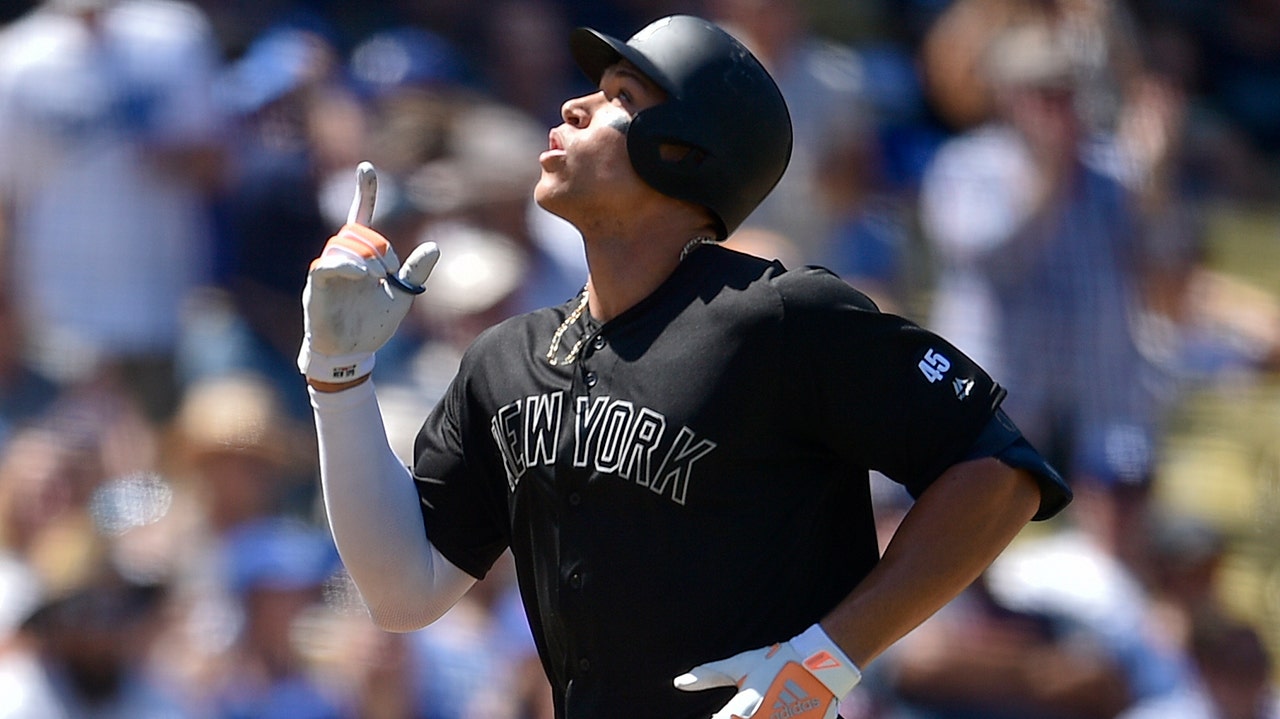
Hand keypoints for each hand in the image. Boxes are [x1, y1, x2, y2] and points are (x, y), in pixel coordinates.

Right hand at [298, 162, 439, 384]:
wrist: (352, 355)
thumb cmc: (372, 325)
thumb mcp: (401, 297)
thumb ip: (415, 272)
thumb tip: (434, 246)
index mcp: (361, 258)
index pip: (360, 218)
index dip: (363, 193)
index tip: (367, 168)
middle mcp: (341, 259)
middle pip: (357, 233)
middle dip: (378, 248)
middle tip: (389, 273)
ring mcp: (327, 272)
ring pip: (343, 247)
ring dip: (366, 259)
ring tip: (376, 280)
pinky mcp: (316, 288)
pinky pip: (326, 266)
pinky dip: (347, 267)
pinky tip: (362, 276)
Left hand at [674, 624, 860, 718]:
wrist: (820, 663)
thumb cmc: (778, 662)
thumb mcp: (742, 665)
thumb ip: (710, 675)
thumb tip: (681, 682)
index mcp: (744, 710)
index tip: (718, 715)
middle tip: (750, 708)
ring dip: (759, 718)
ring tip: (762, 708)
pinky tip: (777, 712)